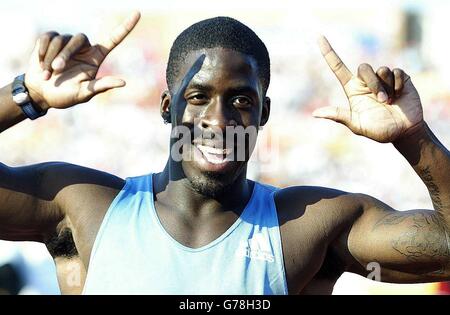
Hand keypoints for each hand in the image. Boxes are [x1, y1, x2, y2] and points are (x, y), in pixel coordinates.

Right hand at [24, 11, 140, 110]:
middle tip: (56, 70)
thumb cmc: (65, 96)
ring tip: (47, 74)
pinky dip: (41, 51)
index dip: (125, 27)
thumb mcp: (84, 93)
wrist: (41, 93)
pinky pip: (47, 37)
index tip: (137, 13)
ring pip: (61, 39)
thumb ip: (101, 86)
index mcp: (95, 58)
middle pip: (79, 38)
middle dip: (65, 53)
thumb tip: (123, 83)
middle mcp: (83, 48)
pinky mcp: (51, 40)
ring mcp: (67, 43)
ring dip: (51, 57)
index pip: (114, 39)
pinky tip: (40, 64)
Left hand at [313, 36, 423, 142]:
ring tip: (390, 102)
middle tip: (382, 101)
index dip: (329, 53)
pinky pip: (396, 72)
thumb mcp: (357, 125)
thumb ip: (339, 116)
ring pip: (381, 70)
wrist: (403, 132)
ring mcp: (383, 79)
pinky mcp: (399, 77)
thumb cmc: (378, 130)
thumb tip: (315, 114)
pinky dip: (398, 85)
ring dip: (386, 88)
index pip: (338, 67)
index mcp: (353, 90)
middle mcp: (366, 82)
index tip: (319, 37)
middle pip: (364, 68)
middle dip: (373, 84)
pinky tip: (400, 95)